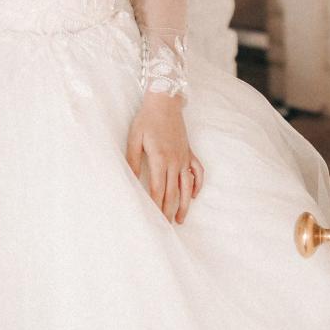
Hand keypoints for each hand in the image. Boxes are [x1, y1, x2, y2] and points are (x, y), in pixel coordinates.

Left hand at [125, 95, 203, 224]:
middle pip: (173, 192)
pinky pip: (197, 171)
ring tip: (180, 219)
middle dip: (169, 211)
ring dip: (184, 204)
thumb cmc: (147, 119)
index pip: (159, 189)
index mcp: (160, 158)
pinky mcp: (189, 151)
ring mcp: (184, 157)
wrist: (165, 101)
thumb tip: (131, 181)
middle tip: (165, 228)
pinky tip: (193, 195)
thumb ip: (132, 161)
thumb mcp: (134, 138)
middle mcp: (175, 160)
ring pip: (187, 186)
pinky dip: (198, 185)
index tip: (153, 220)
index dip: (156, 206)